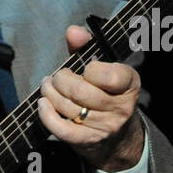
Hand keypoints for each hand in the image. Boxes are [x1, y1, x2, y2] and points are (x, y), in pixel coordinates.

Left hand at [38, 26, 144, 171]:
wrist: (117, 135)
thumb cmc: (105, 92)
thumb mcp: (103, 68)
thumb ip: (86, 47)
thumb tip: (72, 31)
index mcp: (129, 84)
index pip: (109, 76)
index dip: (90, 70)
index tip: (85, 69)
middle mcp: (121, 107)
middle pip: (80, 91)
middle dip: (60, 80)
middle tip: (56, 78)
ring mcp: (105, 126)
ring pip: (67, 107)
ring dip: (49, 93)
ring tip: (47, 86)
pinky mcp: (88, 141)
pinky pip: (61, 128)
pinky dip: (46, 114)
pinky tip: (43, 103)